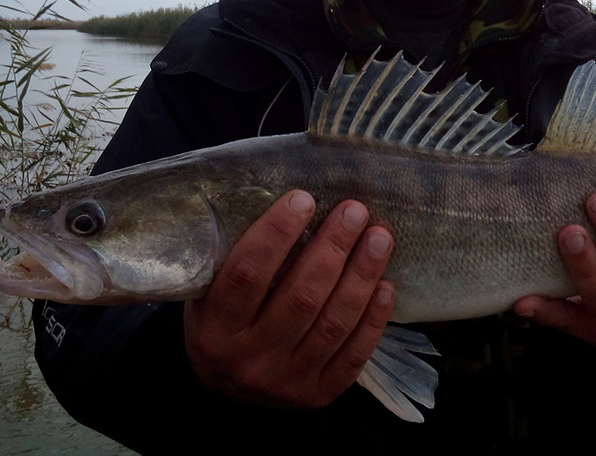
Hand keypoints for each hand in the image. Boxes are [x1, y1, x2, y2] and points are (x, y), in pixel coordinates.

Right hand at [184, 190, 394, 407]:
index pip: (247, 273)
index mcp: (215, 327)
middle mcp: (250, 358)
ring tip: (380, 238)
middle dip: (333, 248)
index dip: (276, 234)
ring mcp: (286, 382)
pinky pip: (352, 356)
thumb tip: (288, 203)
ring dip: (361, 276)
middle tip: (355, 211)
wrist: (223, 391)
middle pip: (300, 296)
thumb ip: (237, 258)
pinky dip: (373, 319)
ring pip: (332, 324)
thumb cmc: (221, 322)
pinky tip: (386, 285)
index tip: (303, 199)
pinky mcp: (317, 396)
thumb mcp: (210, 292)